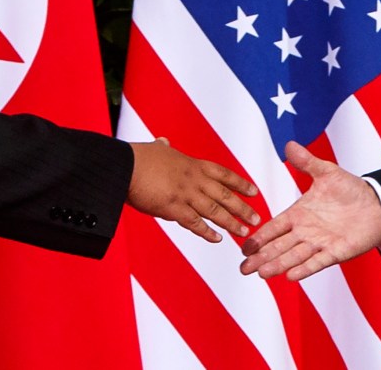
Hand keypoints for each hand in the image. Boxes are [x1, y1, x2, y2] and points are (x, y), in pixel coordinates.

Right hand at [128, 138, 259, 242]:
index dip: (240, 183)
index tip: (254, 192)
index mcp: (192, 164)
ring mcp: (185, 194)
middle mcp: (194, 179)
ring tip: (245, 233)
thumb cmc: (136, 157)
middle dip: (243, 208)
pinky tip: (218, 239)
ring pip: (215, 211)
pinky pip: (195, 223)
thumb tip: (164, 142)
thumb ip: (164, 148)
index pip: (223, 174)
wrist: (123, 167)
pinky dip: (208, 232)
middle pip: (225, 195)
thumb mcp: (156, 149)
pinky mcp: (173, 208)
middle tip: (257, 218)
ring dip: (232, 223)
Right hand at [240, 141, 380, 279]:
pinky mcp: (336, 252)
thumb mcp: (327, 172)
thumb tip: (289, 145)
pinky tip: (291, 276)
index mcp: (299, 214)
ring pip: (294, 256)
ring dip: (278, 265)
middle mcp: (305, 232)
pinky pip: (318, 262)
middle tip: (243, 269)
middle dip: (261, 257)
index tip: (244, 247)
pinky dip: (305, 269)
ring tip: (261, 273)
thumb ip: (307, 162)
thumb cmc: (351, 190)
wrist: (378, 204)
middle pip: (278, 246)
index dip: (259, 237)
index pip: (273, 228)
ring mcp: (320, 243)